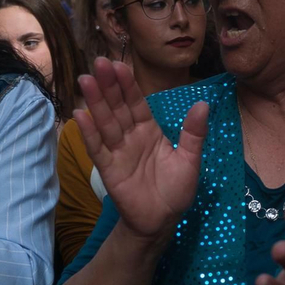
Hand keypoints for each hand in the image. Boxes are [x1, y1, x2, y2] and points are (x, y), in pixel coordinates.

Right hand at [75, 57, 207, 242]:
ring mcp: (118, 151)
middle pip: (118, 107)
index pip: (137, 102)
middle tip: (99, 62)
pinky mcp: (108, 169)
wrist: (161, 221)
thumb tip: (204, 104)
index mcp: (150, 131)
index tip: (119, 65)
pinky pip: (98, 148)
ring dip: (95, 102)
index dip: (128, 85)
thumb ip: (193, 133)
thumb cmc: (175, 190)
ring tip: (85, 80)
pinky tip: (80, 114)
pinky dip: (89, 133)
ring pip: (106, 122)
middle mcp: (131, 136)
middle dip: (108, 86)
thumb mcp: (190, 161)